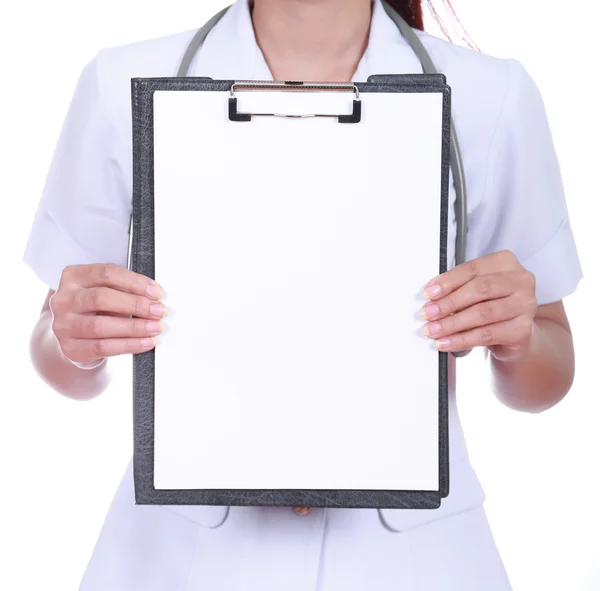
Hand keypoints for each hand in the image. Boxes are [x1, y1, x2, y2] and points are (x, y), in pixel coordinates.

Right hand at [50, 263, 166, 366]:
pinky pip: (103, 347)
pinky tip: (145, 342)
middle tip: (158, 311)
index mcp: (74, 277)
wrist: (71, 337)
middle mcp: (64, 299)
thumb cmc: (94, 310)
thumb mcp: (105, 292)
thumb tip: (154, 299)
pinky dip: (129, 345)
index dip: (135, 282)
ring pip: (101, 325)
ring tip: (155, 327)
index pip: (107, 273)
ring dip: (134, 327)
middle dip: (136, 304)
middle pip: (102, 297)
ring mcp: (63, 325)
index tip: (156, 292)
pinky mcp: (70, 348)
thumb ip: (124, 291)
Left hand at [421, 250, 537, 360]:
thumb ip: (458, 288)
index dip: (448, 281)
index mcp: (505, 262)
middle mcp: (521, 280)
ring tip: (433, 330)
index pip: (472, 269)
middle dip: (448, 303)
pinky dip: (461, 340)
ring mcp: (525, 305)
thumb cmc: (491, 305)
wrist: (513, 334)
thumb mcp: (475, 292)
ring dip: (452, 324)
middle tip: (428, 313)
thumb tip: (431, 299)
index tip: (428, 293)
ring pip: (482, 313)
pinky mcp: (522, 329)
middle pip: (479, 289)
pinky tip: (446, 343)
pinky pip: (486, 335)